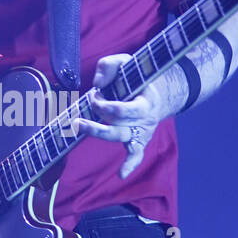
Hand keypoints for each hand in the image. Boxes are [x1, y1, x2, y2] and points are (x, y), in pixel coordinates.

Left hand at [78, 53, 166, 177]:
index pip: (121, 109)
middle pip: (119, 126)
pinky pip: (136, 155)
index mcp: (145, 101)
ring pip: (120, 137)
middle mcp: (144, 119)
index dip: (103, 104)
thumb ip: (110, 66)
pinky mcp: (140, 140)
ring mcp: (142, 131)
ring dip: (99, 133)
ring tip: (79, 126)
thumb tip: (97, 83)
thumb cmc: (137, 77)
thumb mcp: (126, 62)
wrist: (158, 93)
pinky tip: (121, 174)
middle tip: (79, 116)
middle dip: (98, 118)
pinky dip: (130, 165)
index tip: (93, 94)